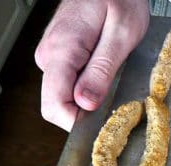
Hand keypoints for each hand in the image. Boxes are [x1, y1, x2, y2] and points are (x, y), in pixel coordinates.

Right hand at [35, 0, 148, 130]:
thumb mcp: (121, 36)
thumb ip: (102, 71)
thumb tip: (85, 105)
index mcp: (61, 52)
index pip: (55, 106)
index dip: (79, 123)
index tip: (104, 124)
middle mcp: (49, 56)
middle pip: (58, 105)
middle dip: (86, 113)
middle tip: (118, 103)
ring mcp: (52, 55)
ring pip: (65, 96)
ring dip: (90, 99)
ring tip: (116, 79)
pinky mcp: (62, 56)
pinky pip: (70, 83)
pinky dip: (89, 87)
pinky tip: (108, 74)